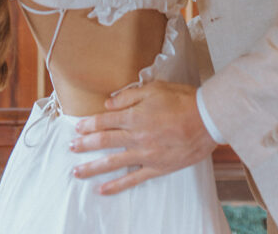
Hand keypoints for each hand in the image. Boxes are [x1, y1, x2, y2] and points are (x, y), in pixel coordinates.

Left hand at [70, 81, 216, 194]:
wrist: (206, 119)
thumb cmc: (182, 100)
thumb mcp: (154, 88)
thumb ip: (129, 96)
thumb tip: (108, 103)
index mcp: (134, 116)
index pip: (105, 121)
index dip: (89, 124)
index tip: (77, 128)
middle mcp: (136, 136)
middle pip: (104, 141)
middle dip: (85, 144)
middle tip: (71, 148)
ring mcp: (145, 154)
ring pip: (112, 162)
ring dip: (92, 167)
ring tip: (77, 172)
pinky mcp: (156, 168)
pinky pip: (132, 179)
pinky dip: (116, 185)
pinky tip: (102, 189)